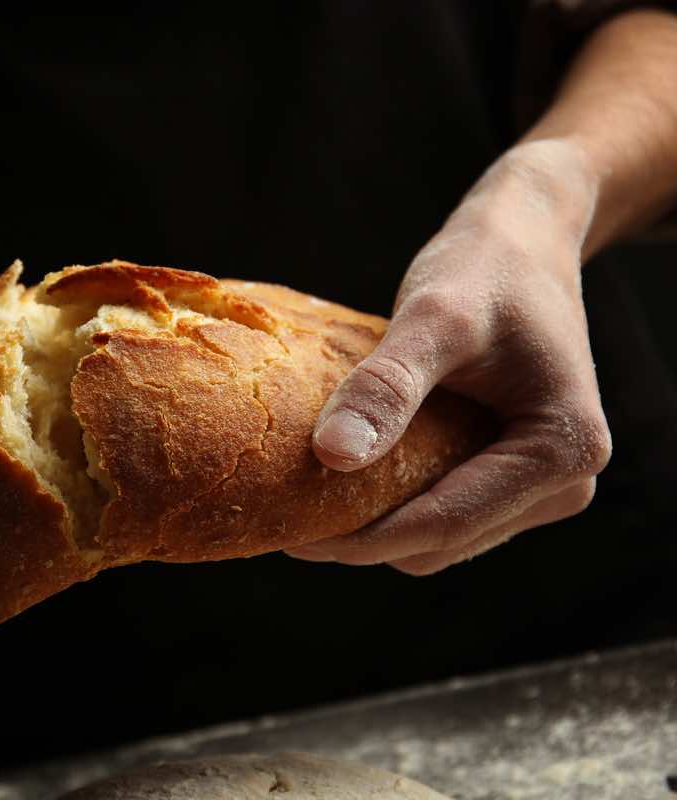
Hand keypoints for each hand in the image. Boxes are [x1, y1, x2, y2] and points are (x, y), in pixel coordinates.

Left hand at [288, 140, 612, 573]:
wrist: (524, 241)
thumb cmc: (483, 270)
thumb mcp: (435, 317)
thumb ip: (387, 386)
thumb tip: (333, 456)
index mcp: (562, 452)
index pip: (445, 524)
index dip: (361, 539)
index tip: (287, 534)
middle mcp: (563, 484)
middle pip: (441, 543)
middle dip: (362, 539)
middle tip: (281, 519)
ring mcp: (541, 486)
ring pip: (439, 537)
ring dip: (373, 527)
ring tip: (300, 504)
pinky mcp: (511, 476)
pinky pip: (442, 510)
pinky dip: (391, 504)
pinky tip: (339, 480)